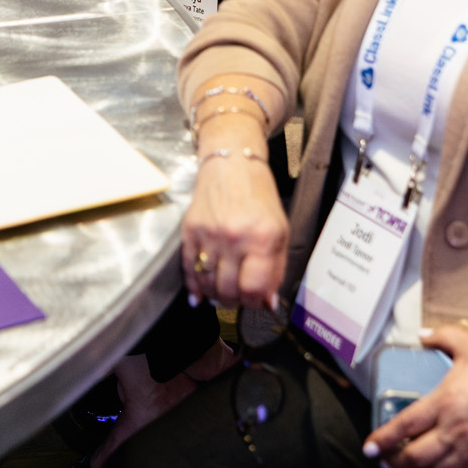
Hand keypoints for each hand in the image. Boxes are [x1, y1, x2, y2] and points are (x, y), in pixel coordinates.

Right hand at [180, 145, 288, 308]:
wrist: (232, 164)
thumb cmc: (259, 196)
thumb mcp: (279, 230)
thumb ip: (275, 269)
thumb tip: (267, 302)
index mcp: (262, 239)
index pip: (253, 289)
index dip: (253, 302)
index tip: (253, 301)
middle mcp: (235, 238)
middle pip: (227, 289)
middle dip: (232, 301)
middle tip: (235, 299)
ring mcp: (210, 234)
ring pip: (207, 282)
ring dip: (213, 295)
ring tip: (219, 295)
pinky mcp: (190, 229)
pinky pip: (188, 267)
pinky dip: (192, 285)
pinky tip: (198, 295)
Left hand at [363, 326, 467, 467]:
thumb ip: (441, 336)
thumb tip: (421, 334)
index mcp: (445, 402)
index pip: (404, 426)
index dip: (382, 439)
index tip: (369, 446)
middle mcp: (456, 430)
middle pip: (414, 458)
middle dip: (394, 462)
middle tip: (385, 459)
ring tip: (405, 467)